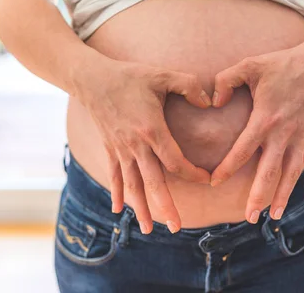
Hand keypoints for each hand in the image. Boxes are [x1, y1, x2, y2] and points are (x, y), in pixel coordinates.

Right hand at [76, 57, 211, 233]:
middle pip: (152, 182)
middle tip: (176, 227)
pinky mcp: (110, 148)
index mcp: (151, 129)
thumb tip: (209, 101)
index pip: (175, 161)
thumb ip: (189, 86)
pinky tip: (117, 209)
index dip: (192, 173)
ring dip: (140, 207)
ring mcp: (120, 149)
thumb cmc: (131, 76)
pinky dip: (116, 192)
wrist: (93, 79)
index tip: (206, 178)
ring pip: (132, 185)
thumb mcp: (163, 75)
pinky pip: (114, 175)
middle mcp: (135, 145)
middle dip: (165, 206)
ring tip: (147, 229)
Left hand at [210, 48, 303, 222]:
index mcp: (265, 119)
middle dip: (258, 196)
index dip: (227, 169)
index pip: (242, 151)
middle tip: (249, 217)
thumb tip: (213, 102)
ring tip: (274, 216)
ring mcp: (302, 138)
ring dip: (283, 196)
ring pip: (291, 173)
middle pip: (269, 172)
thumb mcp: (249, 65)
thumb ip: (225, 81)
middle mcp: (284, 134)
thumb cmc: (281, 64)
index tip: (214, 182)